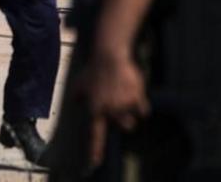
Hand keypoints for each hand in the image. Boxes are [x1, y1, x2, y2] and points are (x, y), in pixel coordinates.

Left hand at [79, 50, 149, 168]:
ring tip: (124, 95)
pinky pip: (143, 110)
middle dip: (124, 118)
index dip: (96, 151)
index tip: (94, 163)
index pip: (96, 135)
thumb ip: (78, 96)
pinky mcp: (137, 98)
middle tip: (119, 103)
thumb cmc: (93, 70)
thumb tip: (76, 102)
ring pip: (133, 120)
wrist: (109, 57)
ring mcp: (124, 106)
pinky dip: (141, 104)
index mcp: (95, 110)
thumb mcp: (80, 84)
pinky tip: (134, 91)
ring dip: (131, 112)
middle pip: (124, 126)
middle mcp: (110, 111)